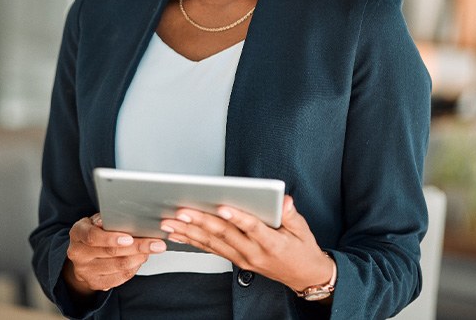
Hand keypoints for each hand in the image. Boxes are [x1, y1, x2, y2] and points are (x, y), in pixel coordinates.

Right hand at [64, 213, 166, 294]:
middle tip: (156, 243)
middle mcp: (79, 254)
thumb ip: (107, 219)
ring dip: (139, 257)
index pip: (93, 237)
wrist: (82, 256)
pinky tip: (142, 258)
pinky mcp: (96, 283)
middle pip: (111, 252)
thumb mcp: (96, 220)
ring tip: (153, 249)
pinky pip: (120, 277)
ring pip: (118, 266)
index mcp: (78, 233)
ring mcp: (86, 271)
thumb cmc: (94, 231)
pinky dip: (135, 267)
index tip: (129, 238)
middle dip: (137, 247)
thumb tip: (124, 216)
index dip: (111, 238)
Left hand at [160, 195, 333, 292]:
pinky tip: (178, 234)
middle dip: (201, 221)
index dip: (237, 218)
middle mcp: (253, 253)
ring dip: (189, 232)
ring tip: (170, 222)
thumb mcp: (303, 229)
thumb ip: (291, 214)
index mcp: (271, 243)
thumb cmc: (302, 249)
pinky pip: (211, 250)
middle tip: (182, 211)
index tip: (222, 207)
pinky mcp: (236, 261)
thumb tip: (284, 200)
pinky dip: (193, 241)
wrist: (304, 276)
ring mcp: (242, 259)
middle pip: (224, 235)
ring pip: (212, 244)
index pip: (252, 228)